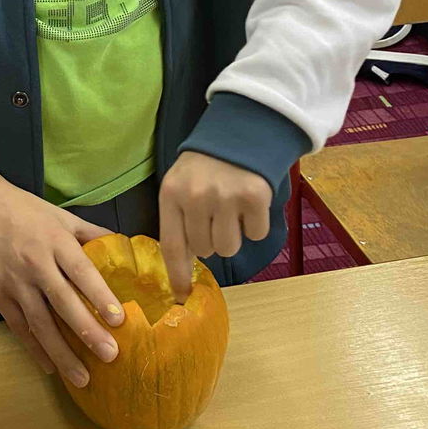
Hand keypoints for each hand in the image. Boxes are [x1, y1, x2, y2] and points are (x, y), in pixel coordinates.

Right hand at [0, 183, 126, 389]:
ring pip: (40, 322)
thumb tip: (125, 247)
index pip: (81, 271)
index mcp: (55, 242)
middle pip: (63, 302)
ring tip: (83, 377)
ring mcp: (15, 282)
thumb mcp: (62, 216)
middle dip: (87, 331)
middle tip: (110, 355)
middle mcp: (36, 264)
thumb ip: (92, 234)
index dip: (99, 295)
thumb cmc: (27, 211)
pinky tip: (50, 368)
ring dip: (62, 352)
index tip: (118, 319)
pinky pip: (19, 327)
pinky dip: (34, 349)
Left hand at [158, 152, 271, 297]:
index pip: (173, 246)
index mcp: (171, 195)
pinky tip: (247, 203)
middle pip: (205, 250)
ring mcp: (226, 197)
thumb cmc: (203, 167)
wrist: (239, 132)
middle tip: (215, 214)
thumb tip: (184, 269)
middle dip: (211, 239)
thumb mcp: (179, 186)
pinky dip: (255, 224)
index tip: (182, 296)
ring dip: (232, 234)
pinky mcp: (255, 197)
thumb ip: (178, 222)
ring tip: (230, 208)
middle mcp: (197, 197)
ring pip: (229, 247)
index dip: (178, 275)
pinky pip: (256, 234)